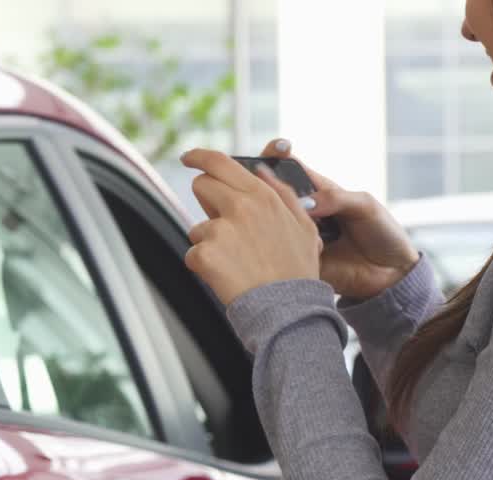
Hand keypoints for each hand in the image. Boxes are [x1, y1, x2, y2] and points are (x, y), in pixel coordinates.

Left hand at [181, 148, 322, 304]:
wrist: (287, 310)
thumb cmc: (296, 272)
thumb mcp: (304, 226)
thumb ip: (282, 194)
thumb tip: (262, 171)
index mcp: (262, 196)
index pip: (220, 162)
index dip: (199, 157)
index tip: (189, 157)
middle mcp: (239, 206)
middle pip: (201, 186)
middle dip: (207, 202)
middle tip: (224, 225)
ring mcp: (219, 230)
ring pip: (198, 227)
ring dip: (210, 242)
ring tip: (236, 262)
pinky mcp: (204, 254)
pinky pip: (193, 254)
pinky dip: (204, 267)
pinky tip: (227, 275)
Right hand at [260, 138, 419, 299]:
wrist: (391, 273)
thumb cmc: (382, 232)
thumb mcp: (365, 206)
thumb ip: (334, 198)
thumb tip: (304, 204)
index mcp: (318, 191)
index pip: (290, 167)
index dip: (278, 154)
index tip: (278, 148)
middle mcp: (304, 212)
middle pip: (274, 195)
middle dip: (271, 192)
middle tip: (293, 200)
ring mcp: (300, 236)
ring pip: (275, 224)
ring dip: (285, 222)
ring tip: (316, 230)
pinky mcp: (300, 260)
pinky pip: (287, 252)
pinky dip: (296, 248)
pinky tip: (318, 249)